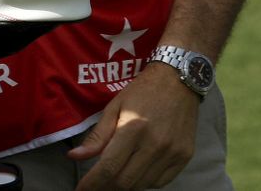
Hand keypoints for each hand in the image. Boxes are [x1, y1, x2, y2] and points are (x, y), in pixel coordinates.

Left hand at [66, 64, 198, 189]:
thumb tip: (75, 157)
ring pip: (143, 184)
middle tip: (96, 185)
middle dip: (106, 187)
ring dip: (125, 185)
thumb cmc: (142, 91)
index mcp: (133, 128)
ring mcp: (172, 152)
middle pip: (125, 181)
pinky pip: (161, 182)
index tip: (82, 190)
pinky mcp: (185, 156)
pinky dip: (145, 182)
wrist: (178, 80)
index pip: (109, 167)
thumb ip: (97, 136)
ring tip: (114, 177)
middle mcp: (155, 144)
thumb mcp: (114, 107)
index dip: (93, 183)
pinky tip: (136, 172)